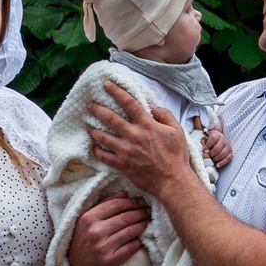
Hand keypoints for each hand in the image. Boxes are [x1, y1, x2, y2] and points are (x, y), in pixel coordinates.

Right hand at [68, 193, 150, 265]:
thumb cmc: (83, 239)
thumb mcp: (87, 219)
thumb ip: (104, 204)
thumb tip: (125, 193)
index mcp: (89, 218)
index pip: (116, 205)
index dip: (132, 202)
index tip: (141, 201)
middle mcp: (95, 232)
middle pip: (125, 218)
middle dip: (141, 212)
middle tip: (149, 210)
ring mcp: (103, 247)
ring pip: (130, 231)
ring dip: (143, 224)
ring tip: (148, 220)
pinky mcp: (111, 260)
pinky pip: (131, 247)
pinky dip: (140, 240)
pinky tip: (143, 236)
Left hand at [85, 81, 195, 198]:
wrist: (172, 181)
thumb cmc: (176, 156)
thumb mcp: (177, 130)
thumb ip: (164, 115)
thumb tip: (151, 106)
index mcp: (147, 125)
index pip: (128, 102)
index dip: (116, 91)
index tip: (106, 84)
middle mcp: (133, 135)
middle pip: (110, 117)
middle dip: (97, 109)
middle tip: (89, 104)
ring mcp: (125, 150)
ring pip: (103, 136)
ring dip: (93, 129)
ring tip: (87, 124)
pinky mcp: (122, 165)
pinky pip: (104, 156)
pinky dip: (97, 150)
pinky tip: (94, 146)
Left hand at [202, 127, 233, 169]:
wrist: (218, 138)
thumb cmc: (210, 139)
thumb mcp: (205, 138)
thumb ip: (203, 143)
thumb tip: (203, 150)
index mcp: (217, 135)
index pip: (213, 139)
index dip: (207, 145)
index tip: (203, 150)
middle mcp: (224, 139)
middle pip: (217, 148)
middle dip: (210, 154)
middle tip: (206, 157)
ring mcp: (228, 146)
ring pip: (222, 154)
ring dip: (215, 159)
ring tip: (211, 160)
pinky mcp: (230, 152)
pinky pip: (227, 159)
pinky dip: (222, 163)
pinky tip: (217, 165)